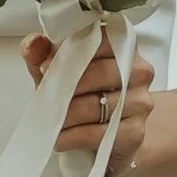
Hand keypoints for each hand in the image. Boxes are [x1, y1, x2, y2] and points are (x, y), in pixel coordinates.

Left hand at [23, 30, 156, 176]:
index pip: (100, 38)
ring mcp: (141, 101)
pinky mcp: (136, 131)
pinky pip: (98, 133)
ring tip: (50, 120)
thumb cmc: (81, 96)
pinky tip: (61, 138)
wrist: (106, 137)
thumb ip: (41, 53)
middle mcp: (139, 70)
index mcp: (122, 45)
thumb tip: (35, 42)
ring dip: (65, 115)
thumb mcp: (56, 71)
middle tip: (45, 96)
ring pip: (96, 105)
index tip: (46, 65)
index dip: (70, 51)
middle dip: (65, 86)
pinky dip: (73, 136)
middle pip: (99, 72)